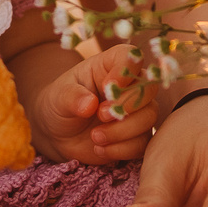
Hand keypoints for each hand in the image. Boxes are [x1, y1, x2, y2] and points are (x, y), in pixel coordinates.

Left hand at [28, 43, 156, 164]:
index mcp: (110, 66)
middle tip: (101, 115)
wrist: (58, 133)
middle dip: (127, 105)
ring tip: (95, 137)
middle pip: (148, 89)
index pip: (131, 57)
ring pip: (149, 117)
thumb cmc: (59, 104)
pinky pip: (143, 143)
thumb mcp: (59, 96)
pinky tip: (99, 149)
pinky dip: (121, 149)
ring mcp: (135, 112)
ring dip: (122, 130)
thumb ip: (72, 97)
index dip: (125, 71)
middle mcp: (129, 87)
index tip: (107, 87)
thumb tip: (89, 104)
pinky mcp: (136, 136)